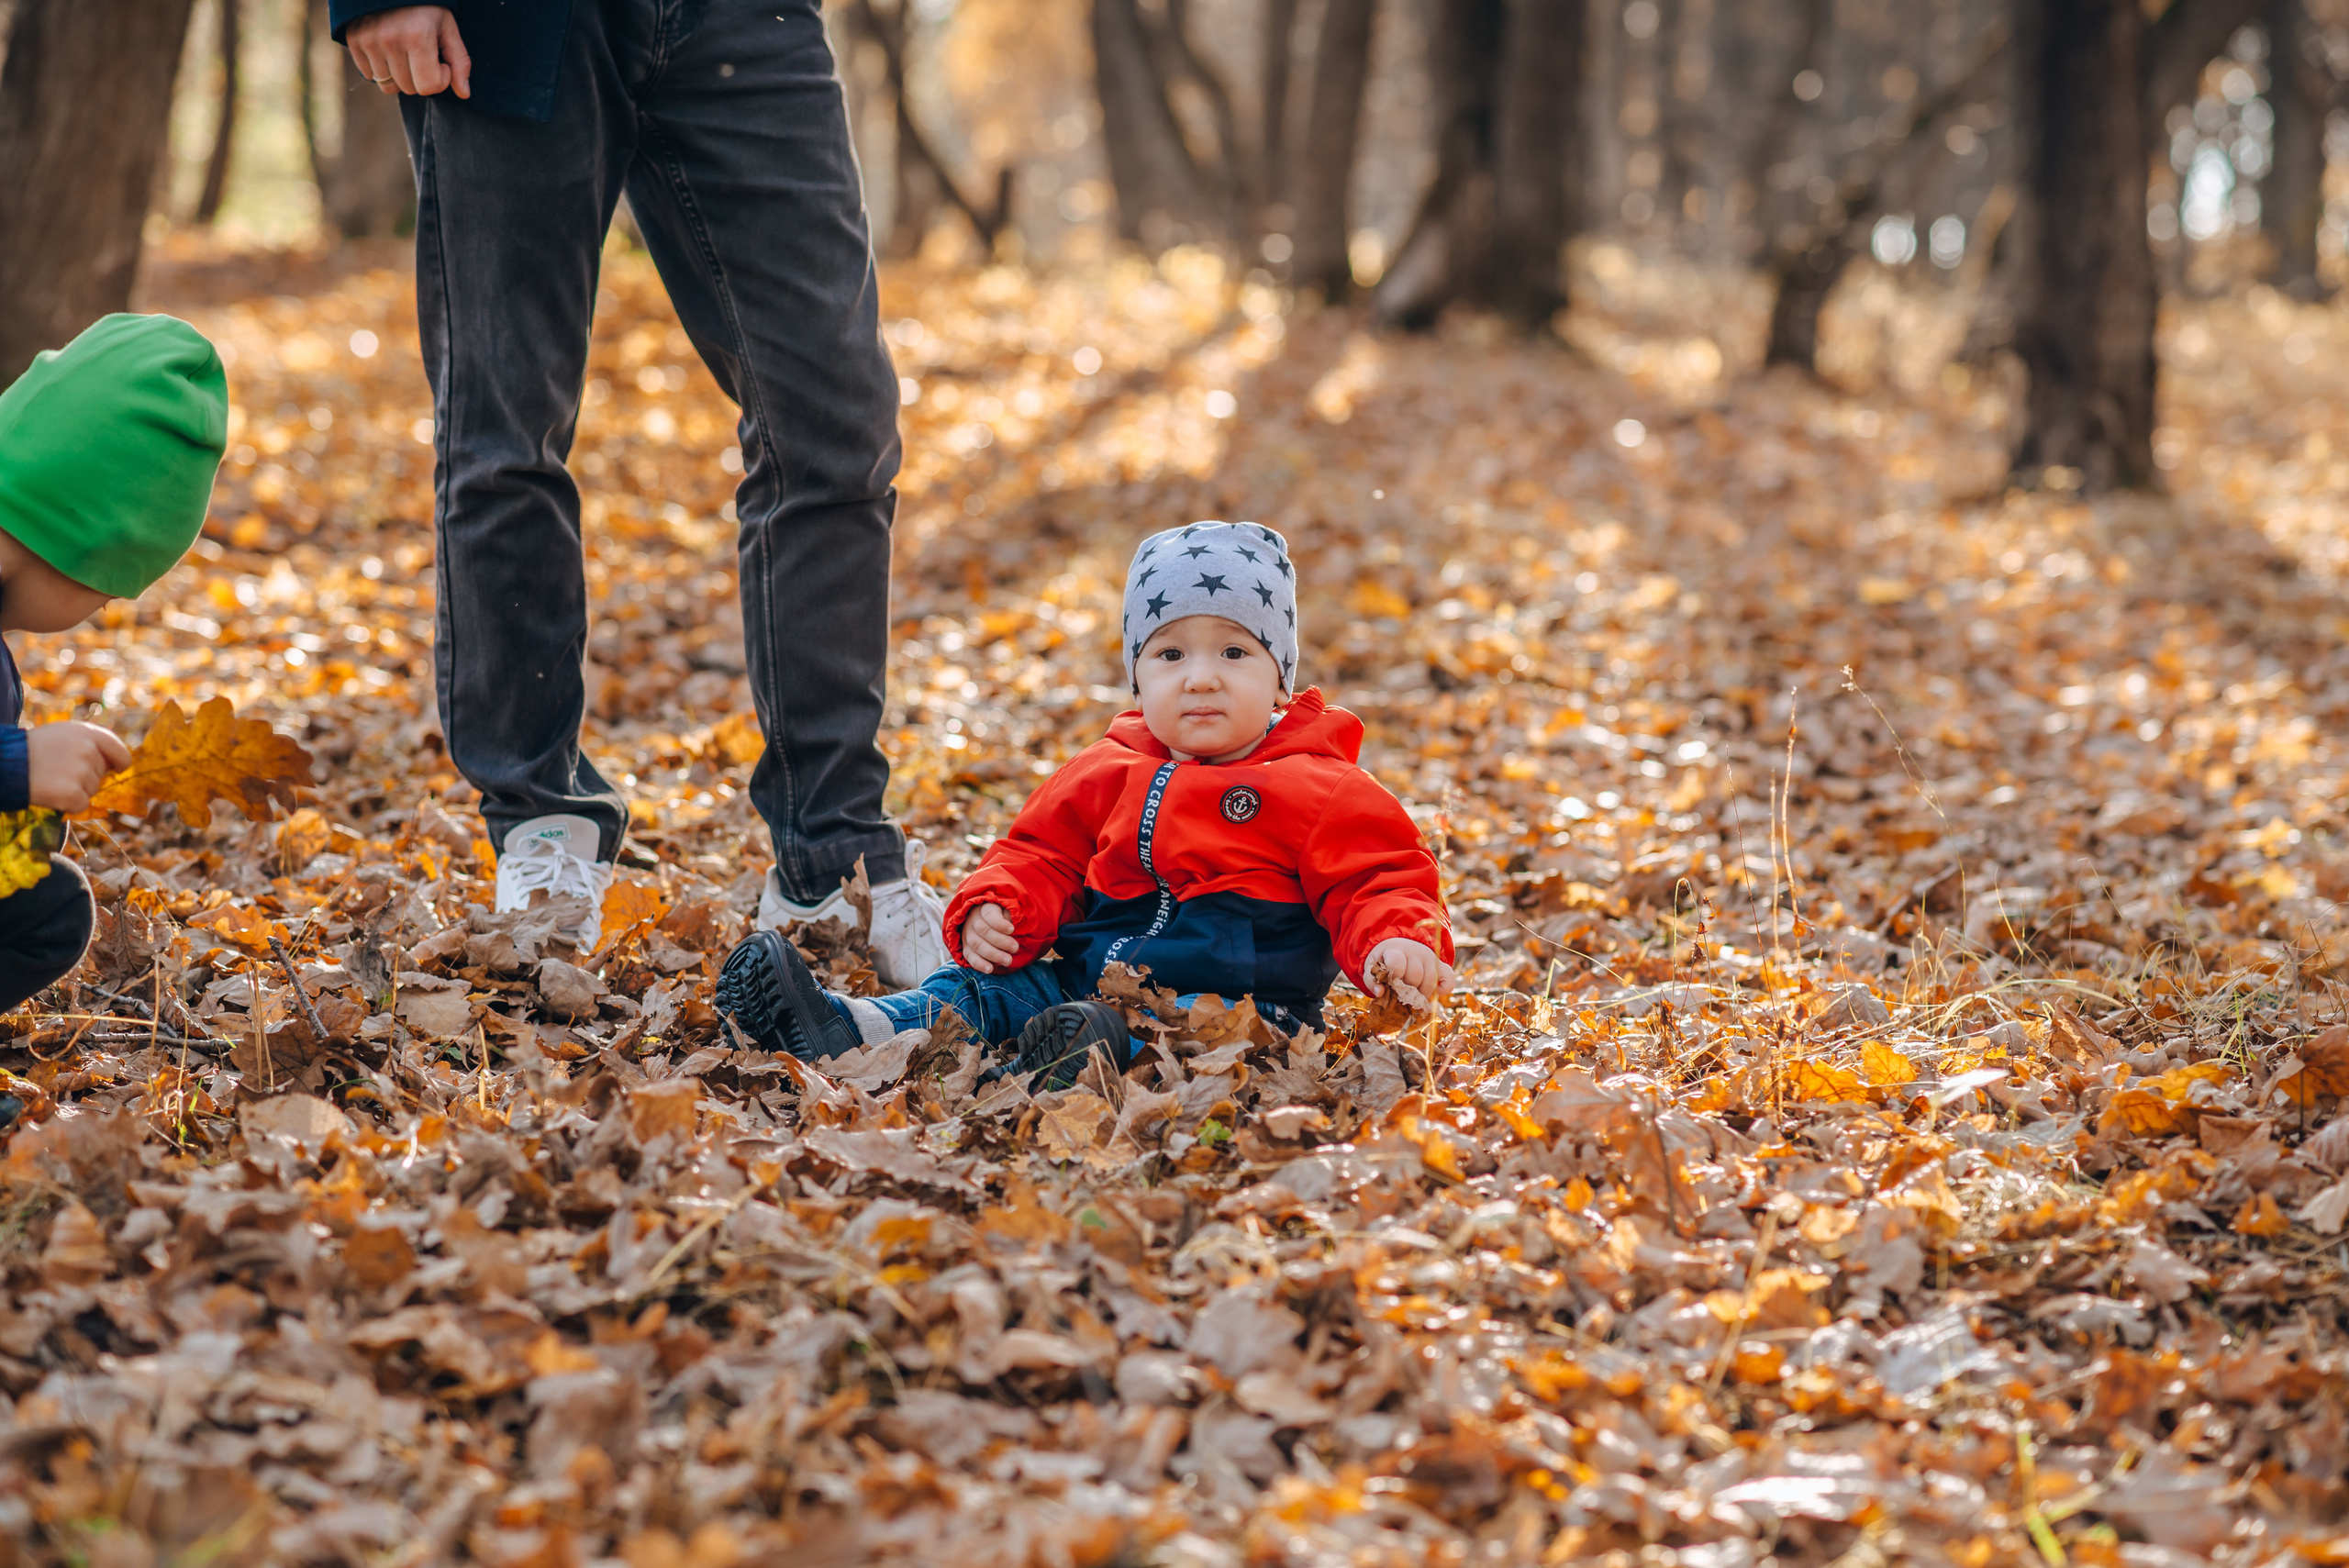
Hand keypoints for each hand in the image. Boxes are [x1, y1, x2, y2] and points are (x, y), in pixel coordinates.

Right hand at [26, 723, 130, 812]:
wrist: (5, 763)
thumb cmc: (32, 749)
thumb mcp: (62, 734)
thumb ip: (88, 743)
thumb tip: (113, 763)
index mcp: (88, 733)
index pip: (119, 751)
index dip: (120, 762)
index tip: (117, 769)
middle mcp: (88, 750)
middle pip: (102, 774)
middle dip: (85, 776)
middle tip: (57, 771)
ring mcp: (81, 771)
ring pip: (92, 790)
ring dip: (75, 789)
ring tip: (50, 778)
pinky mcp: (72, 792)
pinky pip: (81, 805)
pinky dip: (68, 804)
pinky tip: (50, 793)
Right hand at [348, 6, 470, 97]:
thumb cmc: (425, 6)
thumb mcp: (448, 27)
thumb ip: (459, 61)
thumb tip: (464, 94)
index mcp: (417, 36)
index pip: (428, 87)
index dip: (440, 79)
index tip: (440, 61)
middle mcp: (389, 39)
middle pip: (409, 89)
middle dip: (420, 78)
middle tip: (422, 55)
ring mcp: (368, 40)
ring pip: (389, 86)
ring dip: (401, 76)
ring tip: (405, 51)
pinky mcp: (353, 40)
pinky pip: (369, 76)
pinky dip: (382, 69)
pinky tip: (388, 50)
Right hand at [960, 903, 1017, 973]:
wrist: (984, 921)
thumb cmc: (1001, 916)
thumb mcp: (1007, 910)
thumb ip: (1010, 915)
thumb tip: (1012, 924)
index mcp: (984, 908)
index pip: (990, 914)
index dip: (1000, 923)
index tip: (1012, 930)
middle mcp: (972, 920)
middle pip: (984, 930)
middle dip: (1001, 941)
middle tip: (1015, 948)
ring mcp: (967, 934)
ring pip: (977, 944)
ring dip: (993, 954)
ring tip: (1008, 961)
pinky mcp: (965, 947)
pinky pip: (969, 956)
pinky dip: (979, 964)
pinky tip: (990, 969)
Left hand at [1365, 937, 1451, 1008]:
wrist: (1399, 945)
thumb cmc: (1385, 961)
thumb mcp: (1373, 967)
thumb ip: (1372, 981)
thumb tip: (1380, 993)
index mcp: (1395, 950)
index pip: (1397, 962)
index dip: (1394, 977)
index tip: (1391, 984)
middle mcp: (1415, 952)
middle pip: (1415, 976)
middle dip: (1407, 990)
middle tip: (1402, 994)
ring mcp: (1430, 958)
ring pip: (1431, 980)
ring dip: (1422, 994)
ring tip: (1414, 997)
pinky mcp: (1440, 965)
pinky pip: (1449, 979)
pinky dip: (1444, 990)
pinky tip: (1434, 994)